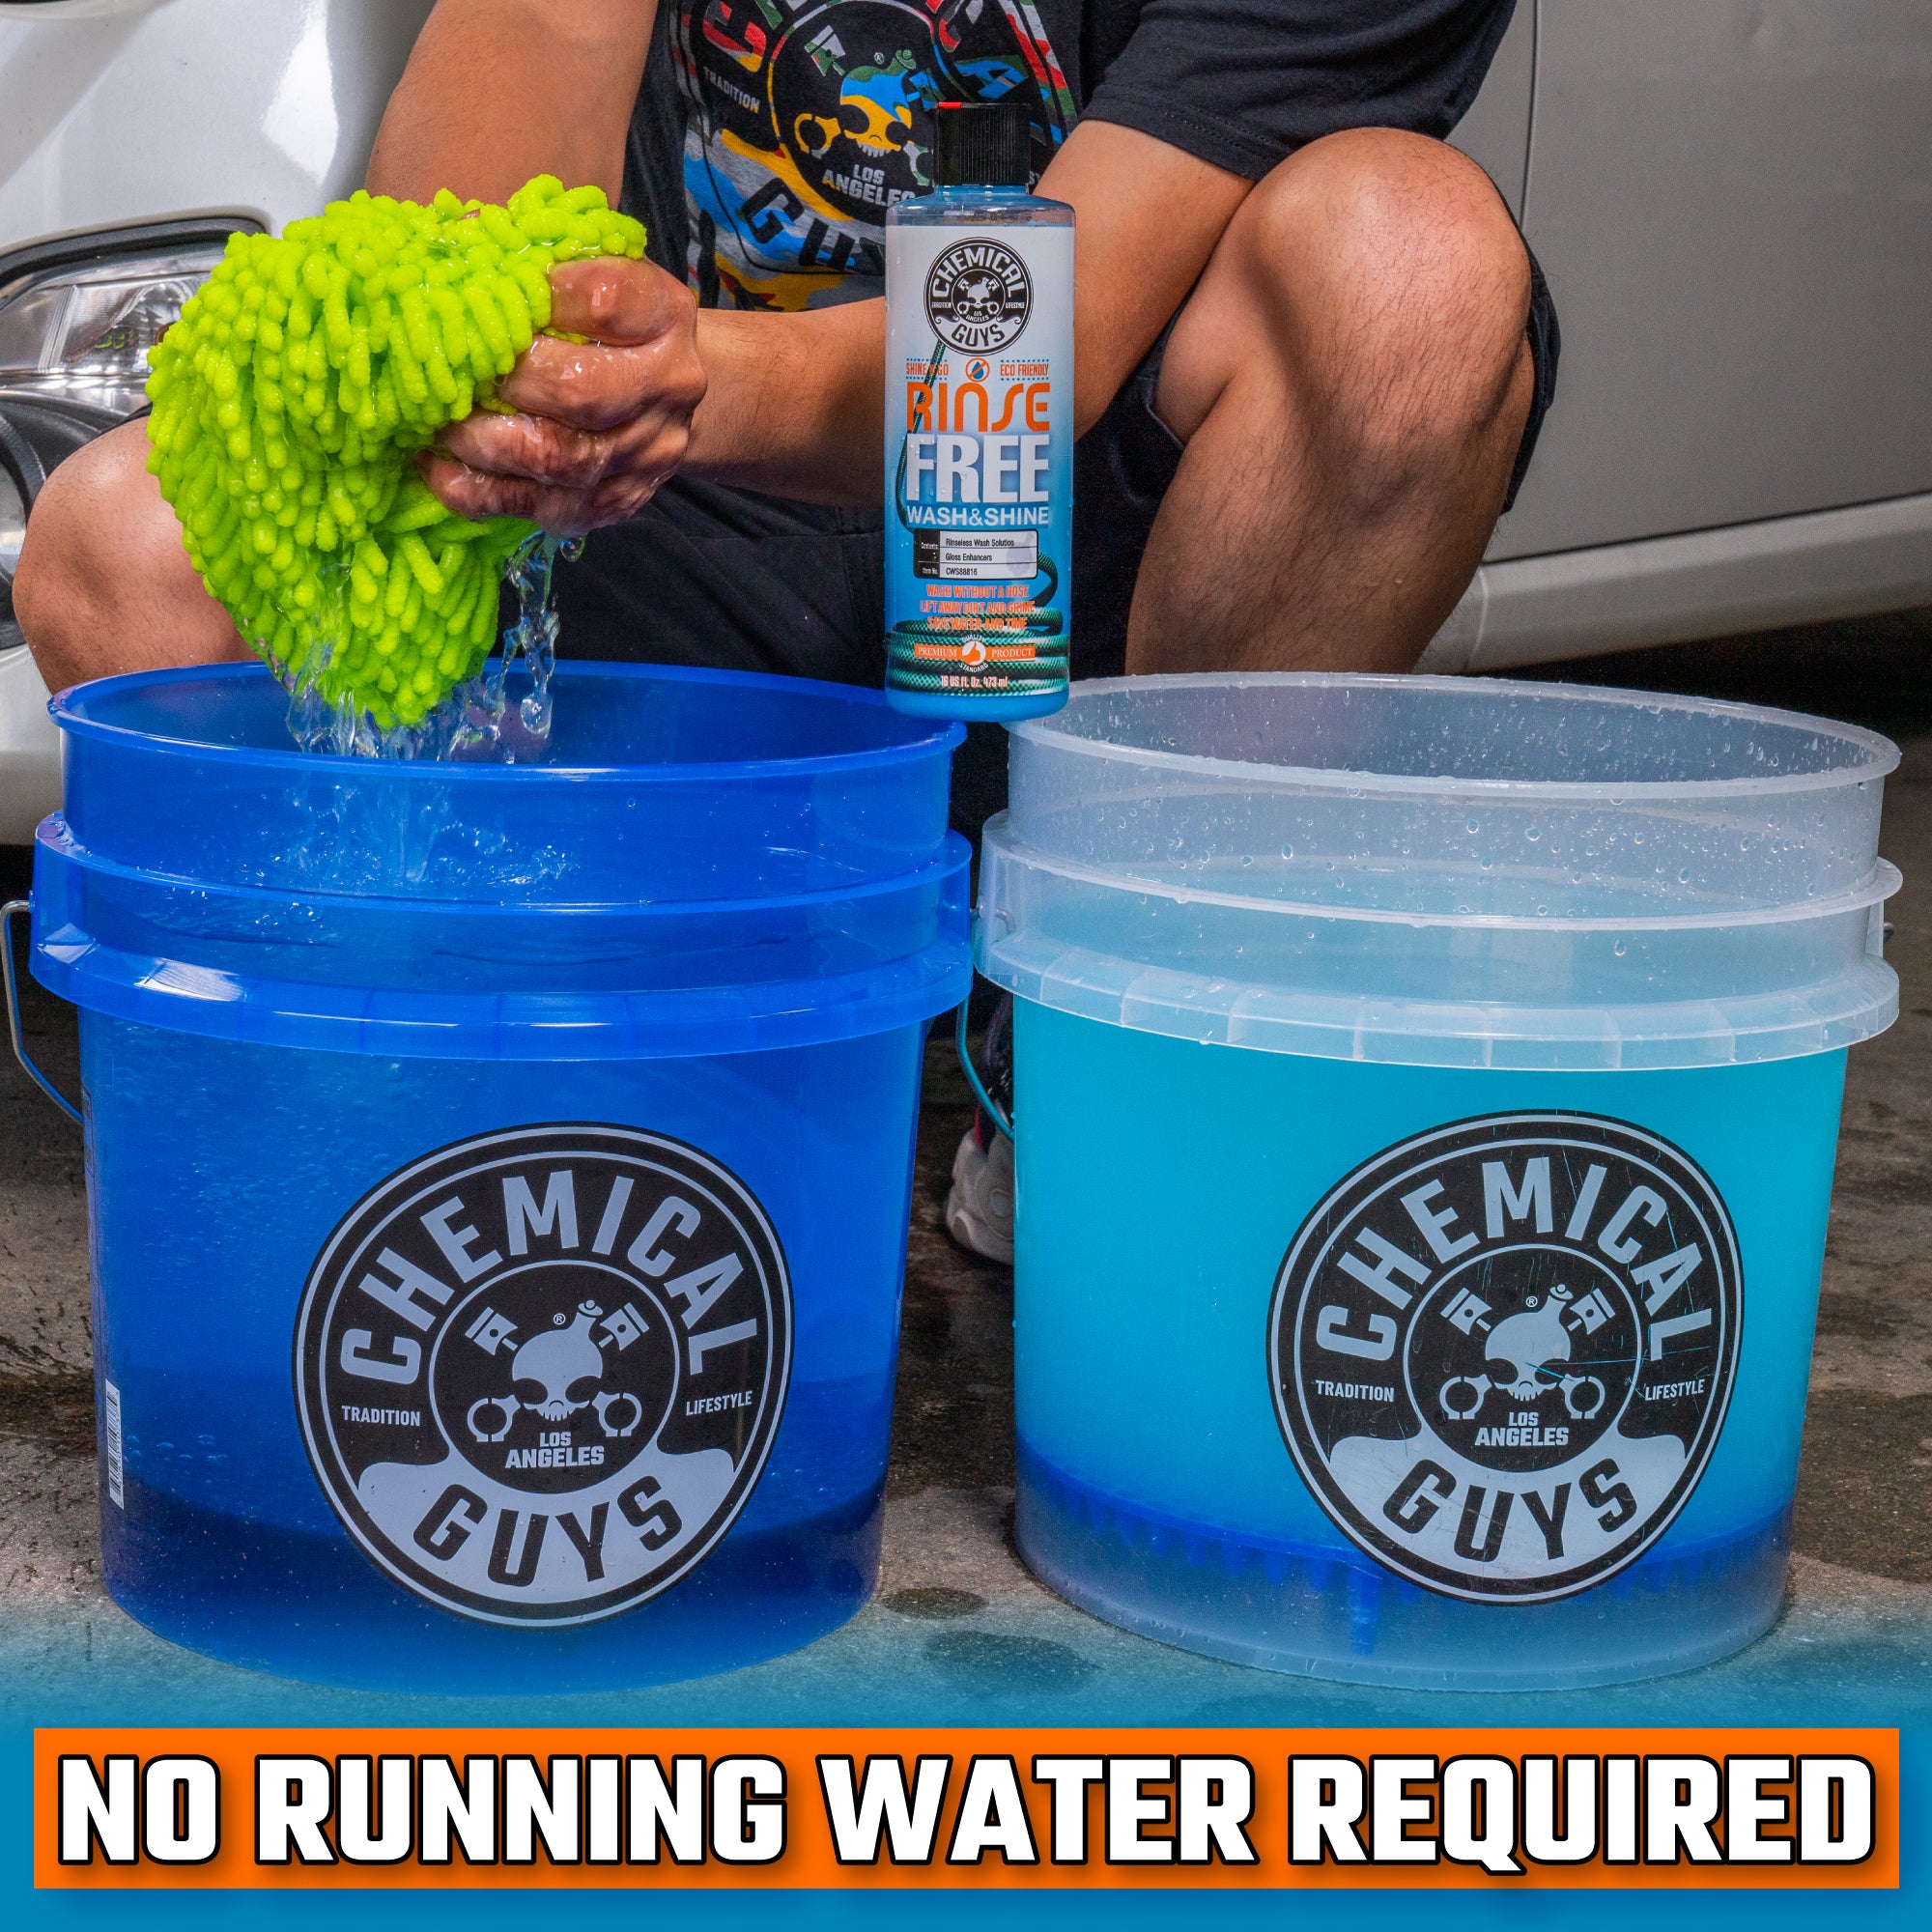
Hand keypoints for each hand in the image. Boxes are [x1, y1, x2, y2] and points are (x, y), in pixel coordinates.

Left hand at [419, 255, 706, 533]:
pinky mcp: (616, 502)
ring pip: (558, 458)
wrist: (667, 397)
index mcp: (664, 314)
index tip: (493, 292)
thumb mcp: (591, 272)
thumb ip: (533, 257)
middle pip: (581, 392)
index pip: (604, 301)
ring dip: (483, 442)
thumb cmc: (609, 323)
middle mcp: (668, 386)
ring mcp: (645, 453)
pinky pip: (541, 507)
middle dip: (504, 381)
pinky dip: (479, 492)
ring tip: (438, 424)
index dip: (537, 298)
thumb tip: (452, 241)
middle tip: (456, 370)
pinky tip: (441, 469)